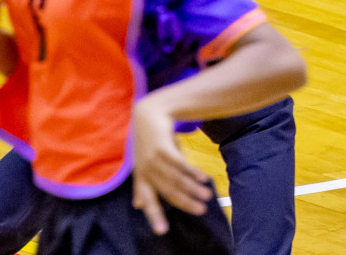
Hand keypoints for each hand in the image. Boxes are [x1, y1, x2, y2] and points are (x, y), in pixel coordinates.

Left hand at [131, 95, 212, 234]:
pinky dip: (192, 172)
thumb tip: (138, 206)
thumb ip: (142, 185)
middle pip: (168, 191)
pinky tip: (204, 177)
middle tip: (201, 210)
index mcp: (142, 179)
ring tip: (207, 195)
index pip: (149, 201)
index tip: (162, 231)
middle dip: (186, 202)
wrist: (148, 115)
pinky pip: (180, 163)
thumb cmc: (147, 143)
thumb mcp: (142, 165)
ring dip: (193, 188)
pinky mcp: (163, 147)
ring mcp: (153, 159)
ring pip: (176, 178)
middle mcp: (146, 171)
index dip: (154, 217)